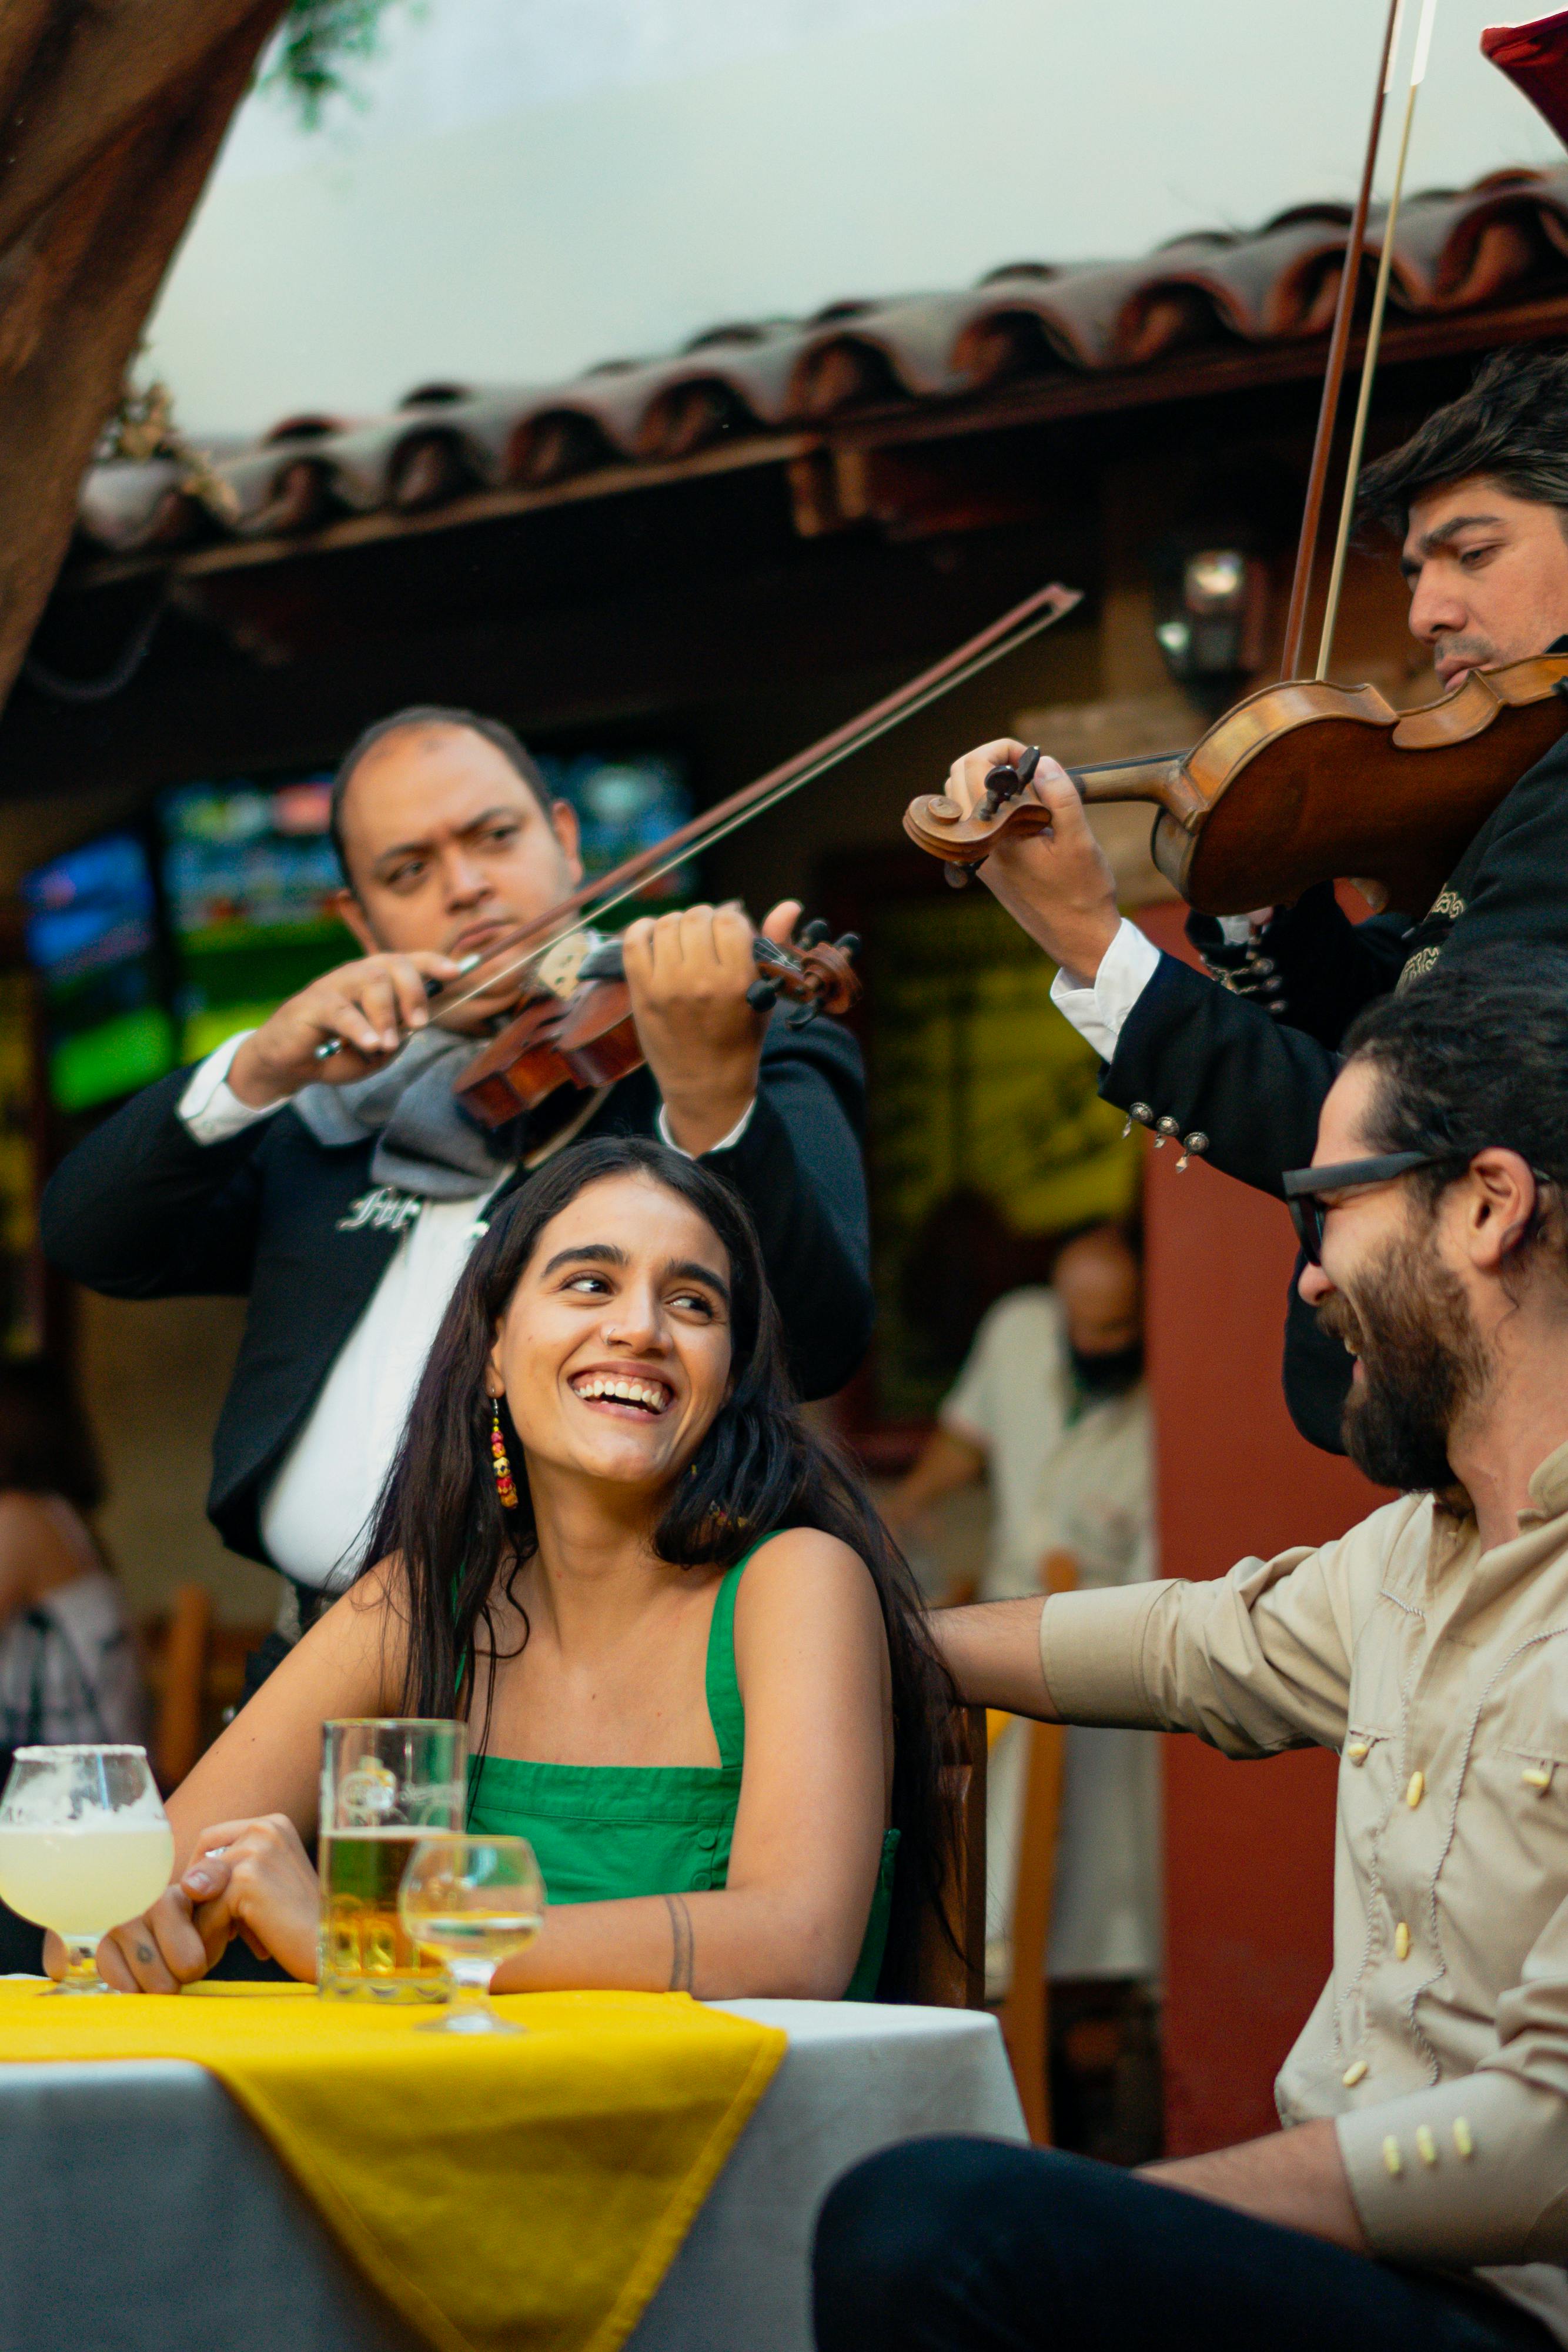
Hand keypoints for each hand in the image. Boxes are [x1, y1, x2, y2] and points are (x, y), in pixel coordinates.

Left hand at [76, 1815, 319, 1990]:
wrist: (338, 1946)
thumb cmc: (305, 1922)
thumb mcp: (268, 1885)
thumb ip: (233, 1876)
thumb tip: (182, 1887)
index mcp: (273, 1824)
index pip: (212, 1840)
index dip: (206, 1878)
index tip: (222, 1910)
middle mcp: (265, 1828)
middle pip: (201, 1864)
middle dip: (203, 1901)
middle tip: (227, 1931)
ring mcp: (256, 1850)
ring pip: (200, 1893)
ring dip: (207, 1924)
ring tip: (233, 1945)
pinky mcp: (247, 1879)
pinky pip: (206, 1914)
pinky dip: (213, 1939)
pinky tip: (246, 1950)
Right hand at [227, 951, 462, 1106]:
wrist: (288, 1062)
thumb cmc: (337, 1051)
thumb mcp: (376, 1050)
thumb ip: (397, 1037)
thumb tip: (412, 1027)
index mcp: (374, 980)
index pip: (406, 961)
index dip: (432, 962)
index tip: (456, 972)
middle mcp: (354, 975)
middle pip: (392, 966)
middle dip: (413, 992)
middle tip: (419, 1024)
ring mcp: (332, 986)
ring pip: (370, 982)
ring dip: (386, 1015)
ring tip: (388, 1044)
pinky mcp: (311, 1005)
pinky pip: (342, 1011)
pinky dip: (360, 1029)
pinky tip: (370, 1044)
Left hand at [622, 899, 801, 1155]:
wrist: (706, 1083)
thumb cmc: (741, 1037)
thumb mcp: (765, 994)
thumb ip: (774, 946)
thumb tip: (790, 905)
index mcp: (738, 980)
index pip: (730, 919)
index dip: (731, 918)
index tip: (730, 930)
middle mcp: (702, 980)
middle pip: (697, 917)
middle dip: (704, 919)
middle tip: (706, 935)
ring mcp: (667, 986)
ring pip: (667, 924)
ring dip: (677, 923)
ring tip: (684, 938)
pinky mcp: (642, 993)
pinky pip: (634, 942)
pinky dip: (642, 930)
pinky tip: (654, 936)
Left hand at [940, 739, 1120, 981]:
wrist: (1077, 939)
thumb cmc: (1082, 893)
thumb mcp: (1079, 839)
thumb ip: (1059, 795)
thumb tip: (1041, 762)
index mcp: (992, 834)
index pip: (973, 768)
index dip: (1003, 749)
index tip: (1034, 757)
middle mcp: (974, 844)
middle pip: (957, 776)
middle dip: (991, 759)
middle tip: (1029, 765)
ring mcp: (975, 855)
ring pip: (961, 797)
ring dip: (989, 779)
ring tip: (1030, 787)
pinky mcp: (984, 863)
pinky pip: (973, 820)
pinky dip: (992, 802)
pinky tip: (1025, 811)